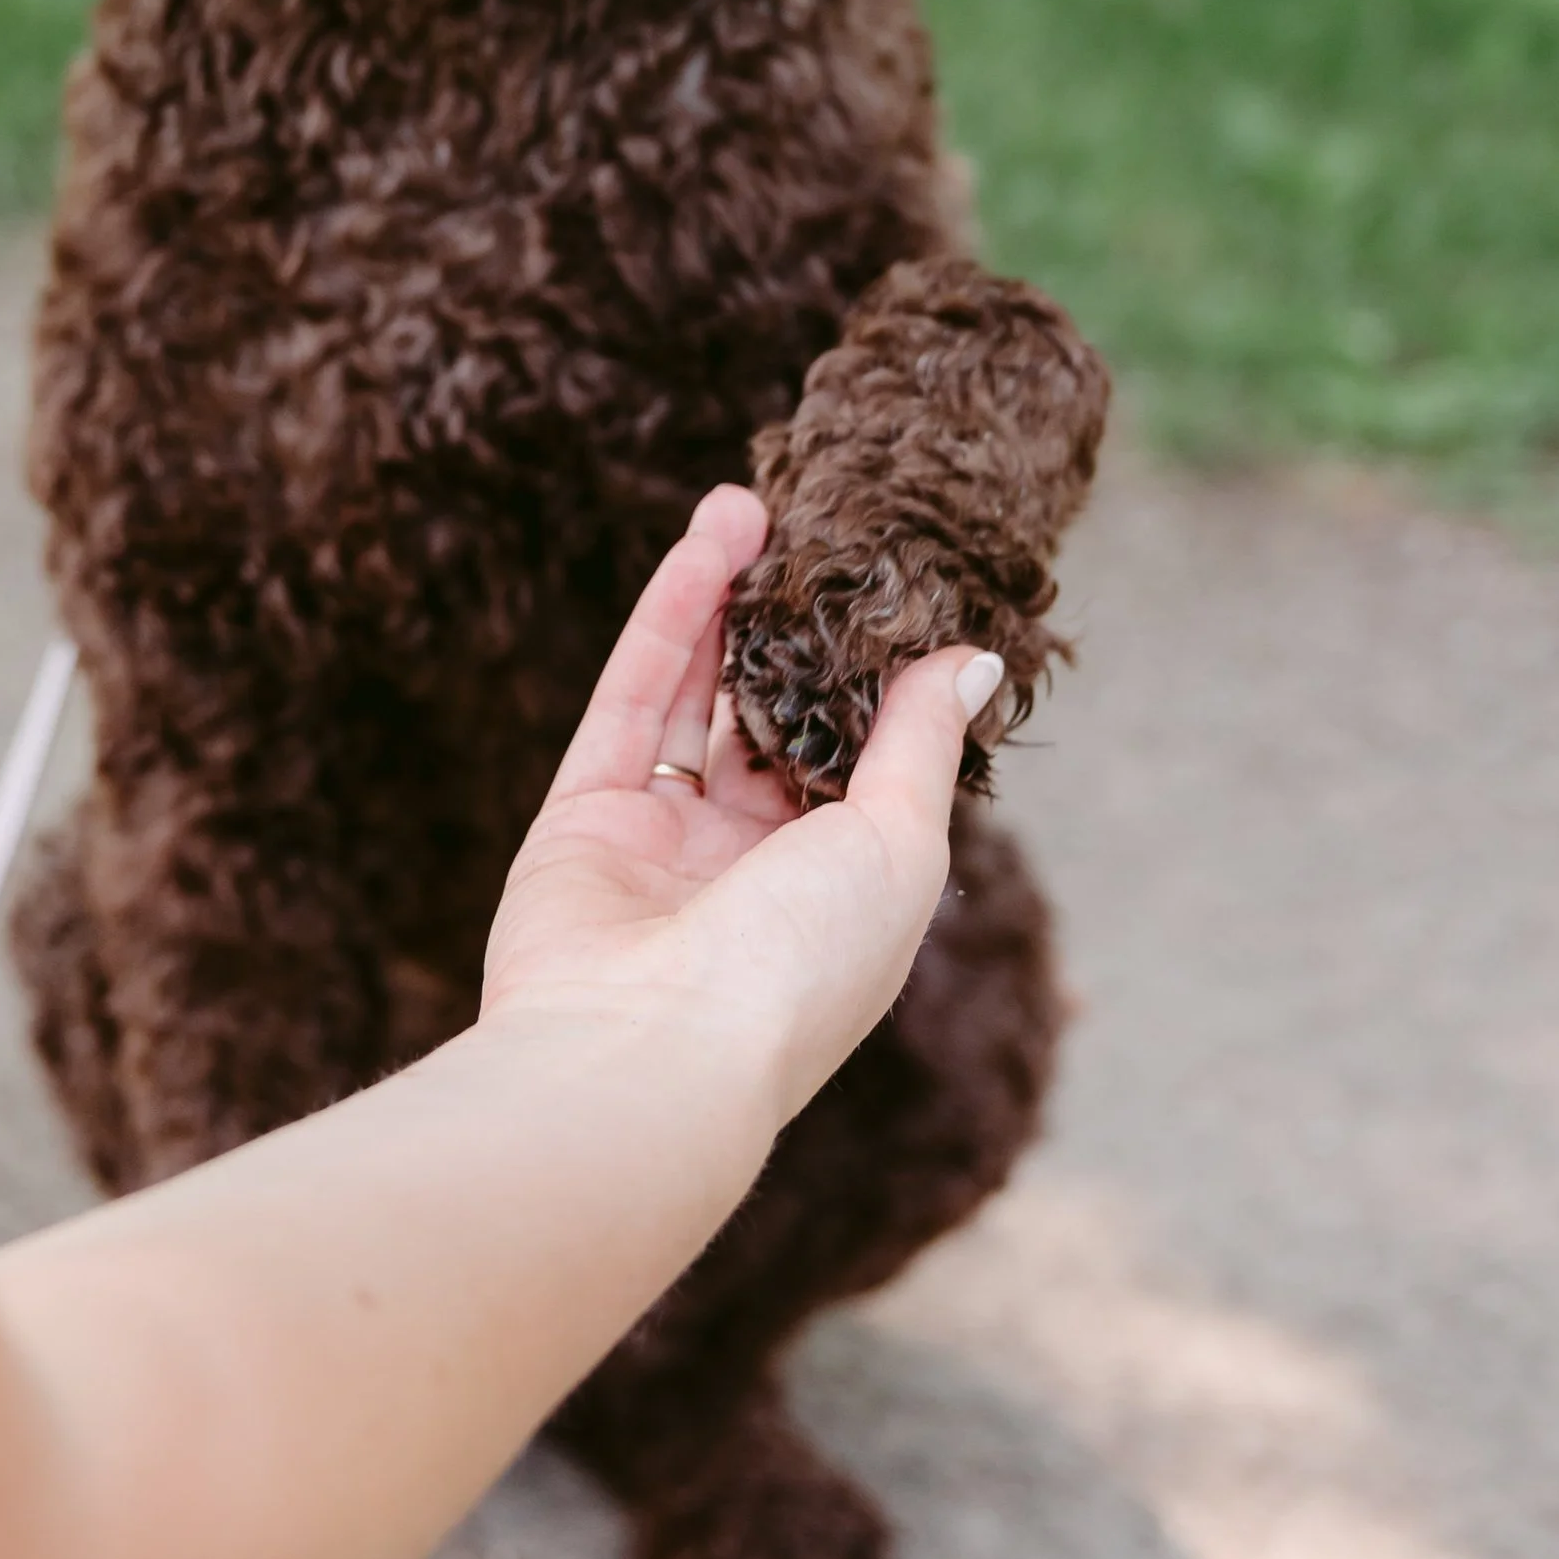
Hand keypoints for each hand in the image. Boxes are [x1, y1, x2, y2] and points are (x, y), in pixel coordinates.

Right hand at [481, 487, 998, 1135]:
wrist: (647, 1054)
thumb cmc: (799, 970)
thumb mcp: (896, 848)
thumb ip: (919, 743)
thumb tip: (974, 659)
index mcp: (840, 897)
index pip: (861, 764)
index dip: (870, 676)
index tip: (887, 587)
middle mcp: (750, 870)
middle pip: (772, 720)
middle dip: (791, 628)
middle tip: (813, 532)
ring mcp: (662, 844)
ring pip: (698, 698)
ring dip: (725, 602)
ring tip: (751, 505)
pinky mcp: (584, 818)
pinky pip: (633, 701)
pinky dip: (668, 621)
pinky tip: (706, 547)